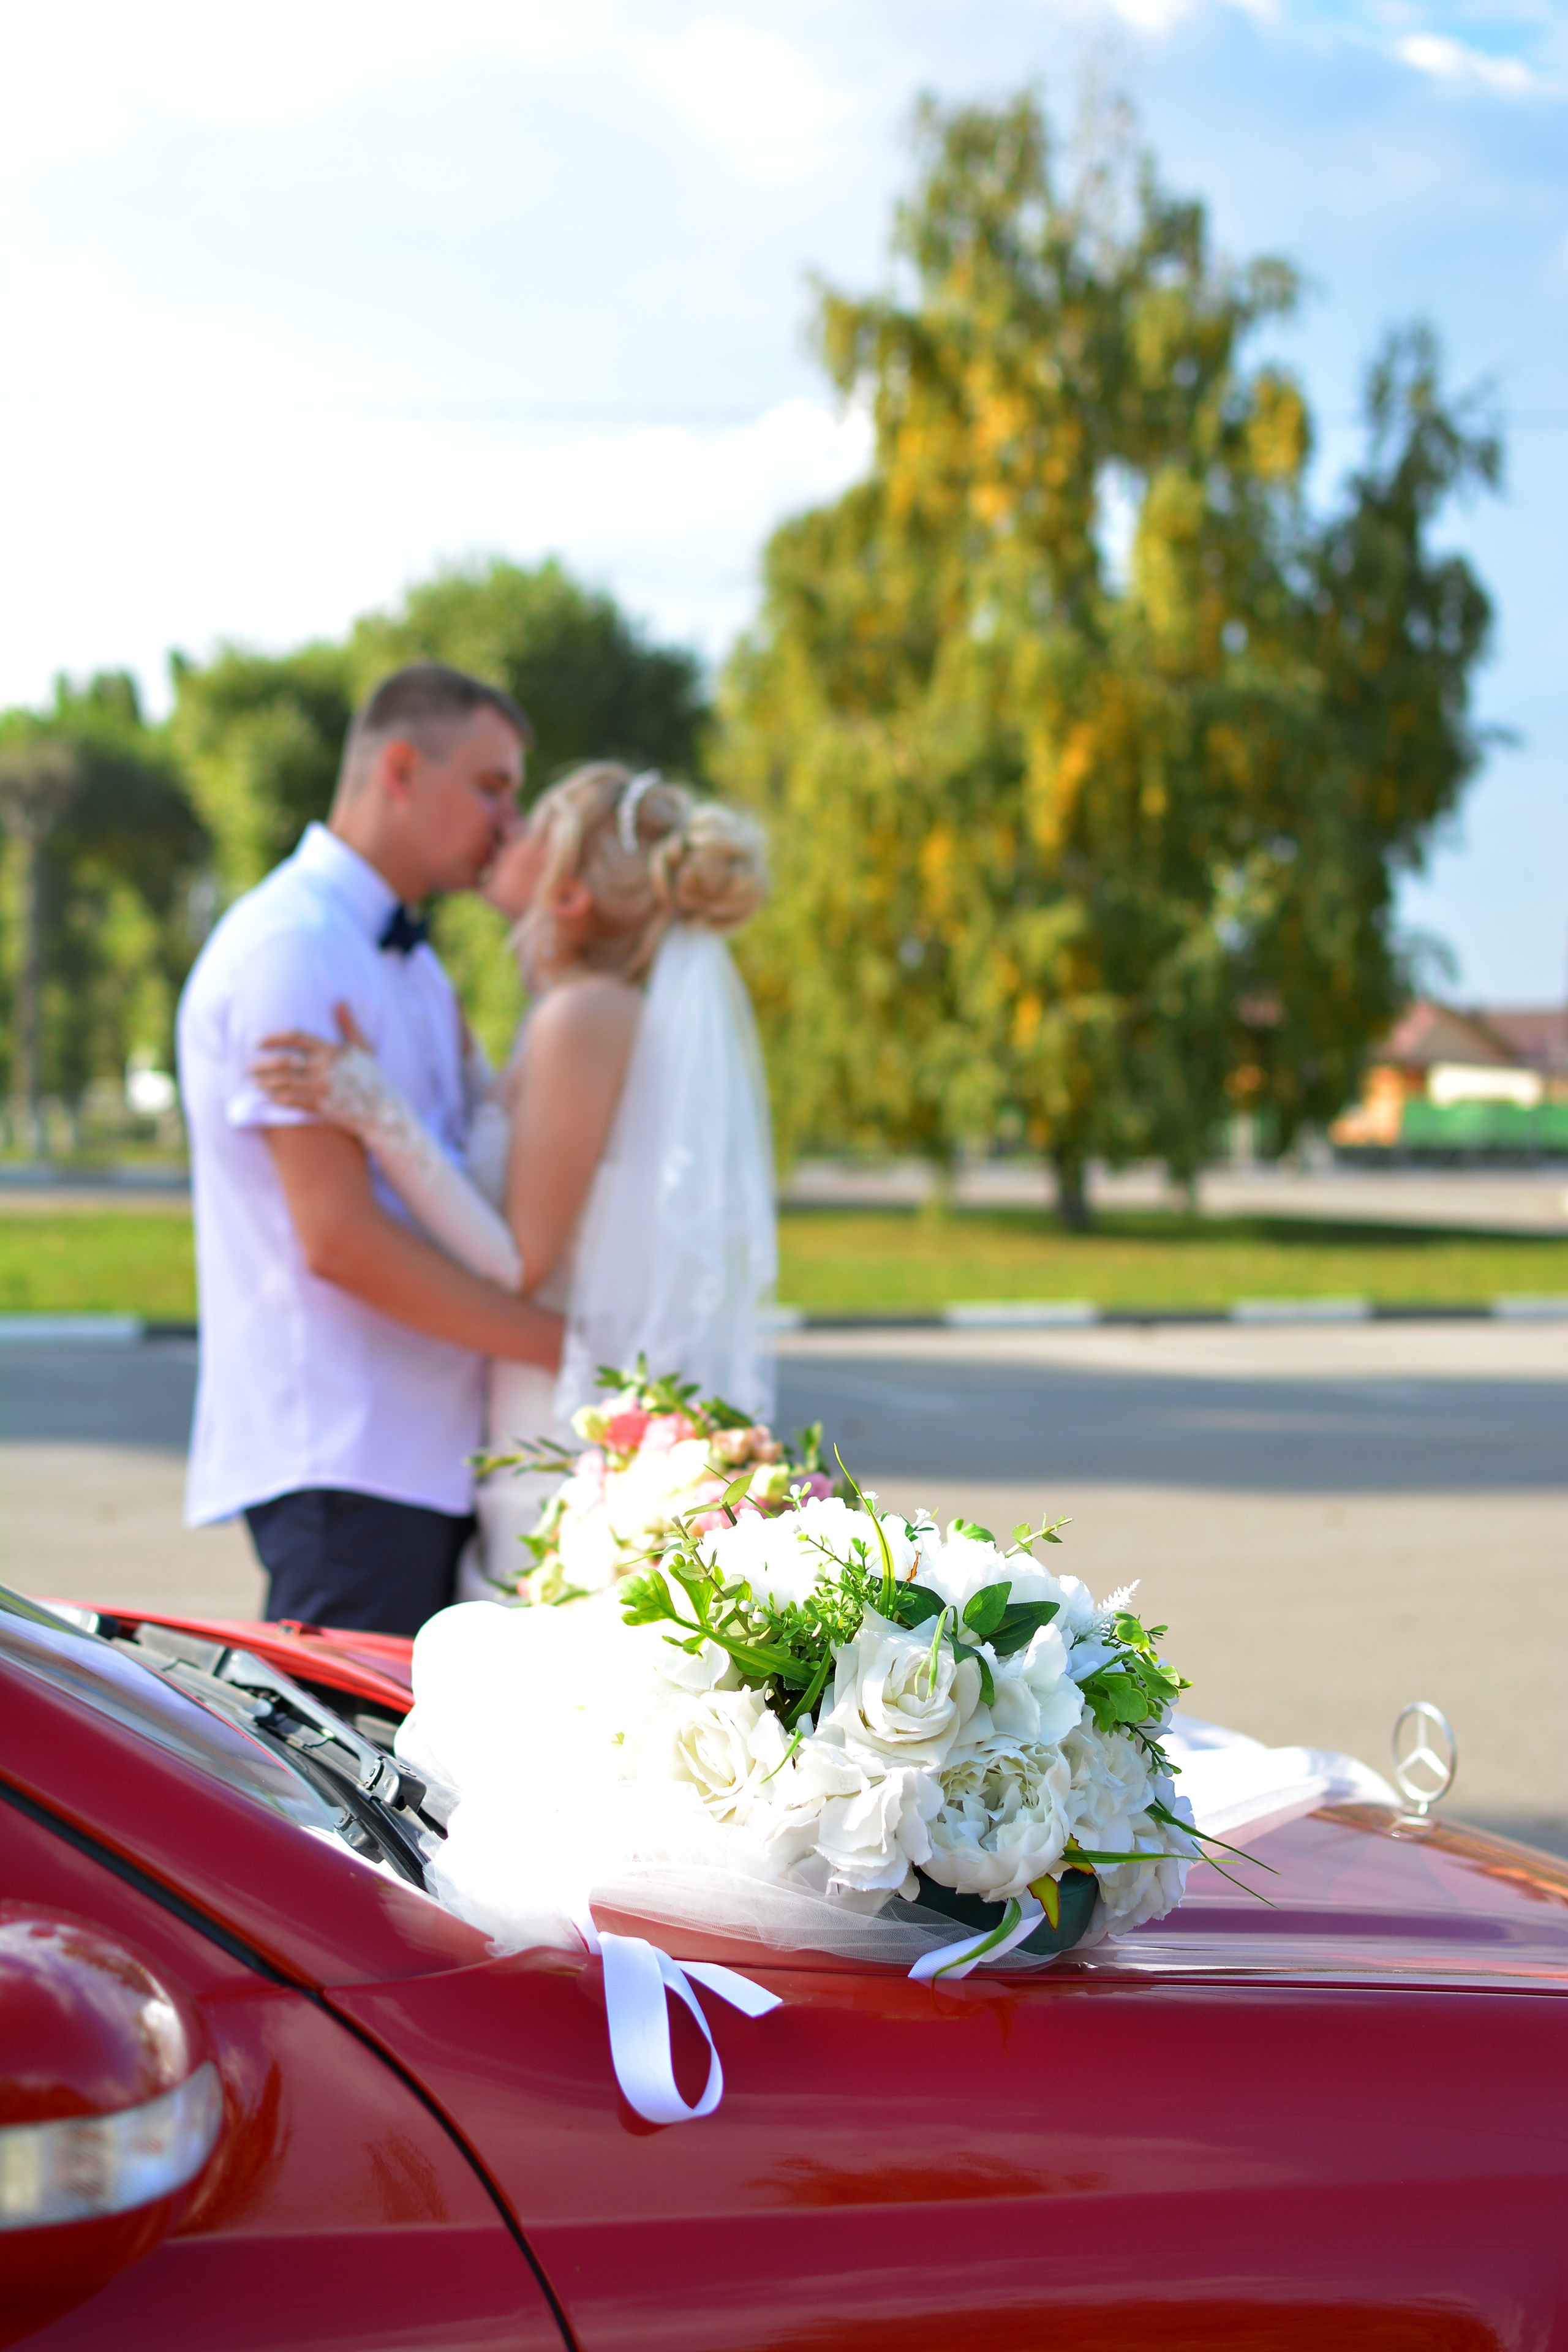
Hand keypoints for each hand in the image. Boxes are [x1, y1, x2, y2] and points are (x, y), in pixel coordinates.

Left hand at [254, 1003, 370, 1113]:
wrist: (383, 1109)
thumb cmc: (373, 1077)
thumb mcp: (363, 1048)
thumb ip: (348, 1025)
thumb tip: (340, 1001)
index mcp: (332, 1050)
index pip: (295, 1037)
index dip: (273, 1038)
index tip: (257, 1042)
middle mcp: (325, 1067)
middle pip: (284, 1062)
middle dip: (263, 1066)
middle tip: (251, 1068)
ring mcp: (323, 1087)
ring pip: (285, 1083)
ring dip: (266, 1084)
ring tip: (255, 1084)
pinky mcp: (323, 1106)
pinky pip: (293, 1101)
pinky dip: (277, 1099)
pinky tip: (269, 1098)